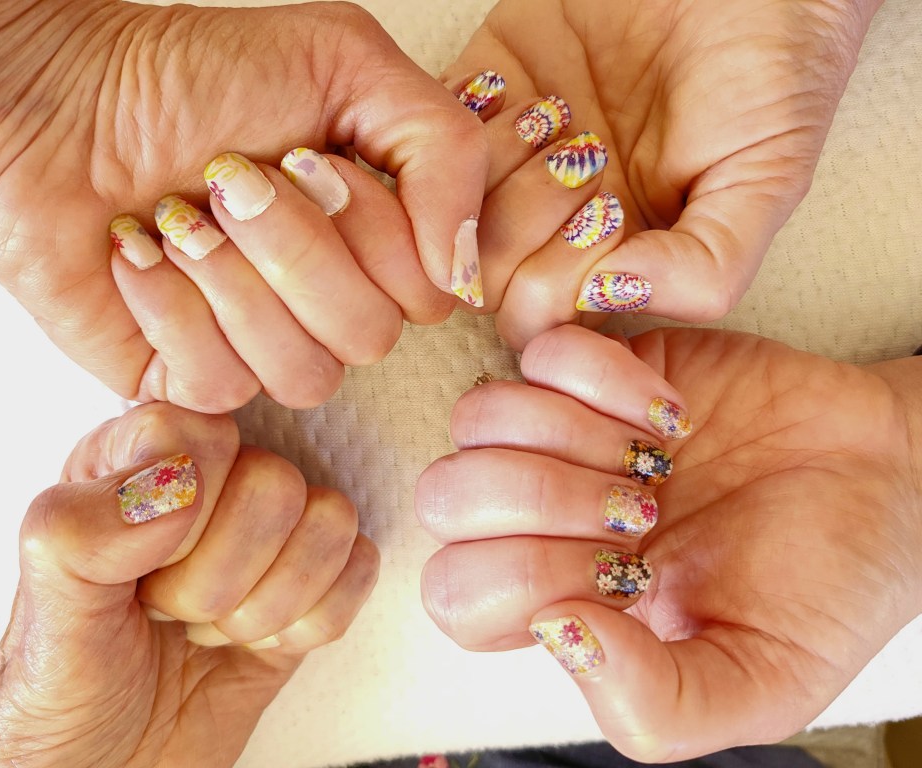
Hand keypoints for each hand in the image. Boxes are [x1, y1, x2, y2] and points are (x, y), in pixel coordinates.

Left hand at [0, 0, 486, 410]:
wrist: (55, 107)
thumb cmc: (192, 78)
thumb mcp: (345, 61)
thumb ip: (444, 149)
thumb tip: (463, 272)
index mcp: (377, 239)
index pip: (429, 291)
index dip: (371, 231)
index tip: (301, 159)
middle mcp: (329, 303)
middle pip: (369, 337)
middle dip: (293, 246)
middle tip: (230, 182)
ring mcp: (262, 349)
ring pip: (303, 373)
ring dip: (231, 278)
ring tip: (180, 218)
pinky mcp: (191, 382)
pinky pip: (217, 386)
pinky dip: (168, 305)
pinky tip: (137, 254)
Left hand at [0, 403, 378, 766]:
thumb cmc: (65, 692)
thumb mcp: (46, 615)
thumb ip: (81, 533)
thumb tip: (174, 484)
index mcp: (131, 462)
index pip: (200, 432)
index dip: (184, 510)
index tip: (146, 568)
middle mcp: (207, 482)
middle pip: (275, 484)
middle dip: (221, 579)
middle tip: (173, 612)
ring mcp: (266, 532)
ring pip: (329, 520)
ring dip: (267, 605)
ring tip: (210, 629)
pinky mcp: (312, 580)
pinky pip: (360, 568)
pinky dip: (310, 625)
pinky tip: (257, 642)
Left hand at [416, 324, 921, 760]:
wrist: (888, 481)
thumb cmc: (822, 588)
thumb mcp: (756, 684)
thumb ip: (650, 702)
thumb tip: (555, 632)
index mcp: (559, 603)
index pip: (456, 593)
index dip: (520, 580)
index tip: (625, 574)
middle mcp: (542, 519)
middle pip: (446, 497)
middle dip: (539, 503)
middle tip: (639, 510)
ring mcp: (564, 435)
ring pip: (479, 419)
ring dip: (570, 438)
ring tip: (656, 460)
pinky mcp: (601, 366)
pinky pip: (542, 351)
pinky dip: (603, 378)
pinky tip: (669, 413)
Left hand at [442, 0, 879, 348]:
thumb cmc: (768, 72)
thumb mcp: (765, 183)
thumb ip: (705, 267)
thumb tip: (614, 299)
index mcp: (614, 259)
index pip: (542, 319)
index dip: (559, 282)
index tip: (610, 212)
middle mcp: (555, 222)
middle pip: (487, 274)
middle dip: (527, 223)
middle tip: (585, 158)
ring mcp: (515, 161)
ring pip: (451, 210)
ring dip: (501, 166)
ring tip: (562, 115)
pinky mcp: (484, 93)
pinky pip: (432, 138)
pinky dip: (470, 117)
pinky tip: (525, 89)